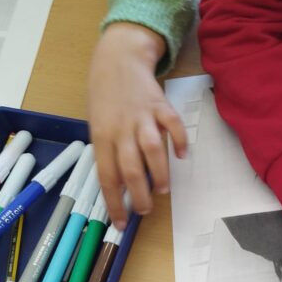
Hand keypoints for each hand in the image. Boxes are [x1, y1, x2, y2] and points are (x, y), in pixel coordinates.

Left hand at [87, 22, 186, 229]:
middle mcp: (121, 129)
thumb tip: (123, 185)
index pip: (107, 177)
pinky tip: (182, 154)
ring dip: (159, 173)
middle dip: (139, 195)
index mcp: (102, 137)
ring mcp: (141, 117)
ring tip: (164, 190)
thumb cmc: (106, 97)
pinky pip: (173, 125)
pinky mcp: (160, 105)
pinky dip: (179, 140)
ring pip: (151, 150)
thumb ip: (110, 151)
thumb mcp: (98, 125)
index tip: (121, 223)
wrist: (118, 59)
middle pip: (130, 169)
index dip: (114, 203)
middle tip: (146, 210)